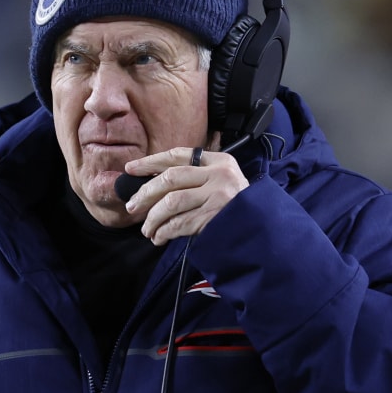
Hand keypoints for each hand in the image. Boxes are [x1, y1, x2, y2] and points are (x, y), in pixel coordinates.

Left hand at [123, 146, 248, 245]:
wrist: (260, 229)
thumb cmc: (235, 207)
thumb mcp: (222, 182)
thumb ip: (196, 177)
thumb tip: (153, 183)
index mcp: (218, 161)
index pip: (178, 155)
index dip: (151, 162)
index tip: (131, 168)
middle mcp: (218, 175)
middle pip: (170, 179)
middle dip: (145, 193)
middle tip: (132, 207)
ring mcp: (217, 196)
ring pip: (171, 203)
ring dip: (152, 218)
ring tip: (146, 229)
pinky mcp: (213, 218)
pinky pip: (179, 223)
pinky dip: (164, 232)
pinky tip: (159, 237)